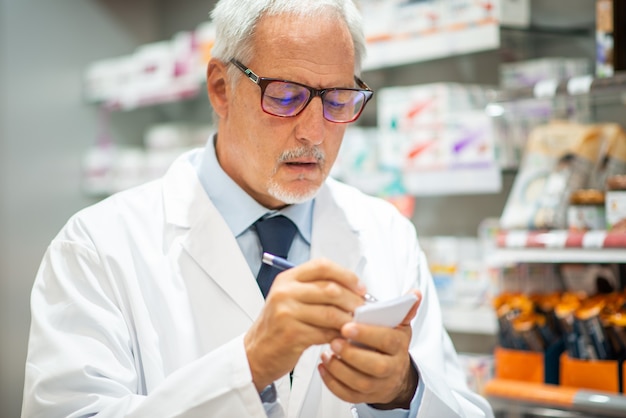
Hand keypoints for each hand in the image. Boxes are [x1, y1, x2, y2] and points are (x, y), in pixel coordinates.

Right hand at [244, 259, 366, 390]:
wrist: (256, 352)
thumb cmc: (277, 326)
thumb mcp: (290, 299)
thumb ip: (315, 290)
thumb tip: (352, 289)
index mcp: (287, 279)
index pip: (322, 266)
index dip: (346, 275)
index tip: (360, 287)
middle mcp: (285, 292)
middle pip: (330, 289)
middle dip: (353, 300)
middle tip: (363, 309)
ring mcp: (287, 313)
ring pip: (331, 312)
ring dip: (349, 320)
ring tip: (355, 324)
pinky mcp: (292, 334)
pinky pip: (325, 333)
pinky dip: (338, 336)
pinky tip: (342, 337)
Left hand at [318, 290, 420, 407]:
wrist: (394, 374)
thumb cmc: (391, 345)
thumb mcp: (399, 325)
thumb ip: (403, 309)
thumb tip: (415, 293)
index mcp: (399, 347)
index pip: (387, 340)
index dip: (367, 334)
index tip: (347, 326)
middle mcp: (391, 368)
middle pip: (375, 366)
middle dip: (352, 354)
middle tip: (334, 341)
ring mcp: (378, 385)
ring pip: (360, 383)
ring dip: (339, 369)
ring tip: (326, 353)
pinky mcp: (365, 397)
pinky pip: (348, 395)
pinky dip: (333, 383)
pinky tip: (324, 367)